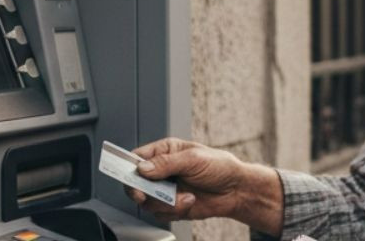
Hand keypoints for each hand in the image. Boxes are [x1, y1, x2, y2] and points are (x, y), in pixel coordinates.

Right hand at [123, 137, 283, 234]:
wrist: (236, 190)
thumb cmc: (219, 166)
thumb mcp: (193, 159)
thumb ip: (167, 163)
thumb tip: (143, 168)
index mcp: (165, 151)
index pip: (137, 158)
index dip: (129, 167)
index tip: (130, 177)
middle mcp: (162, 170)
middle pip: (135, 183)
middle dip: (141, 191)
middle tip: (146, 195)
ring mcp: (165, 189)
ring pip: (147, 201)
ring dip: (165, 202)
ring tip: (185, 196)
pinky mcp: (171, 206)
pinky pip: (160, 213)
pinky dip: (175, 211)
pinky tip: (190, 201)